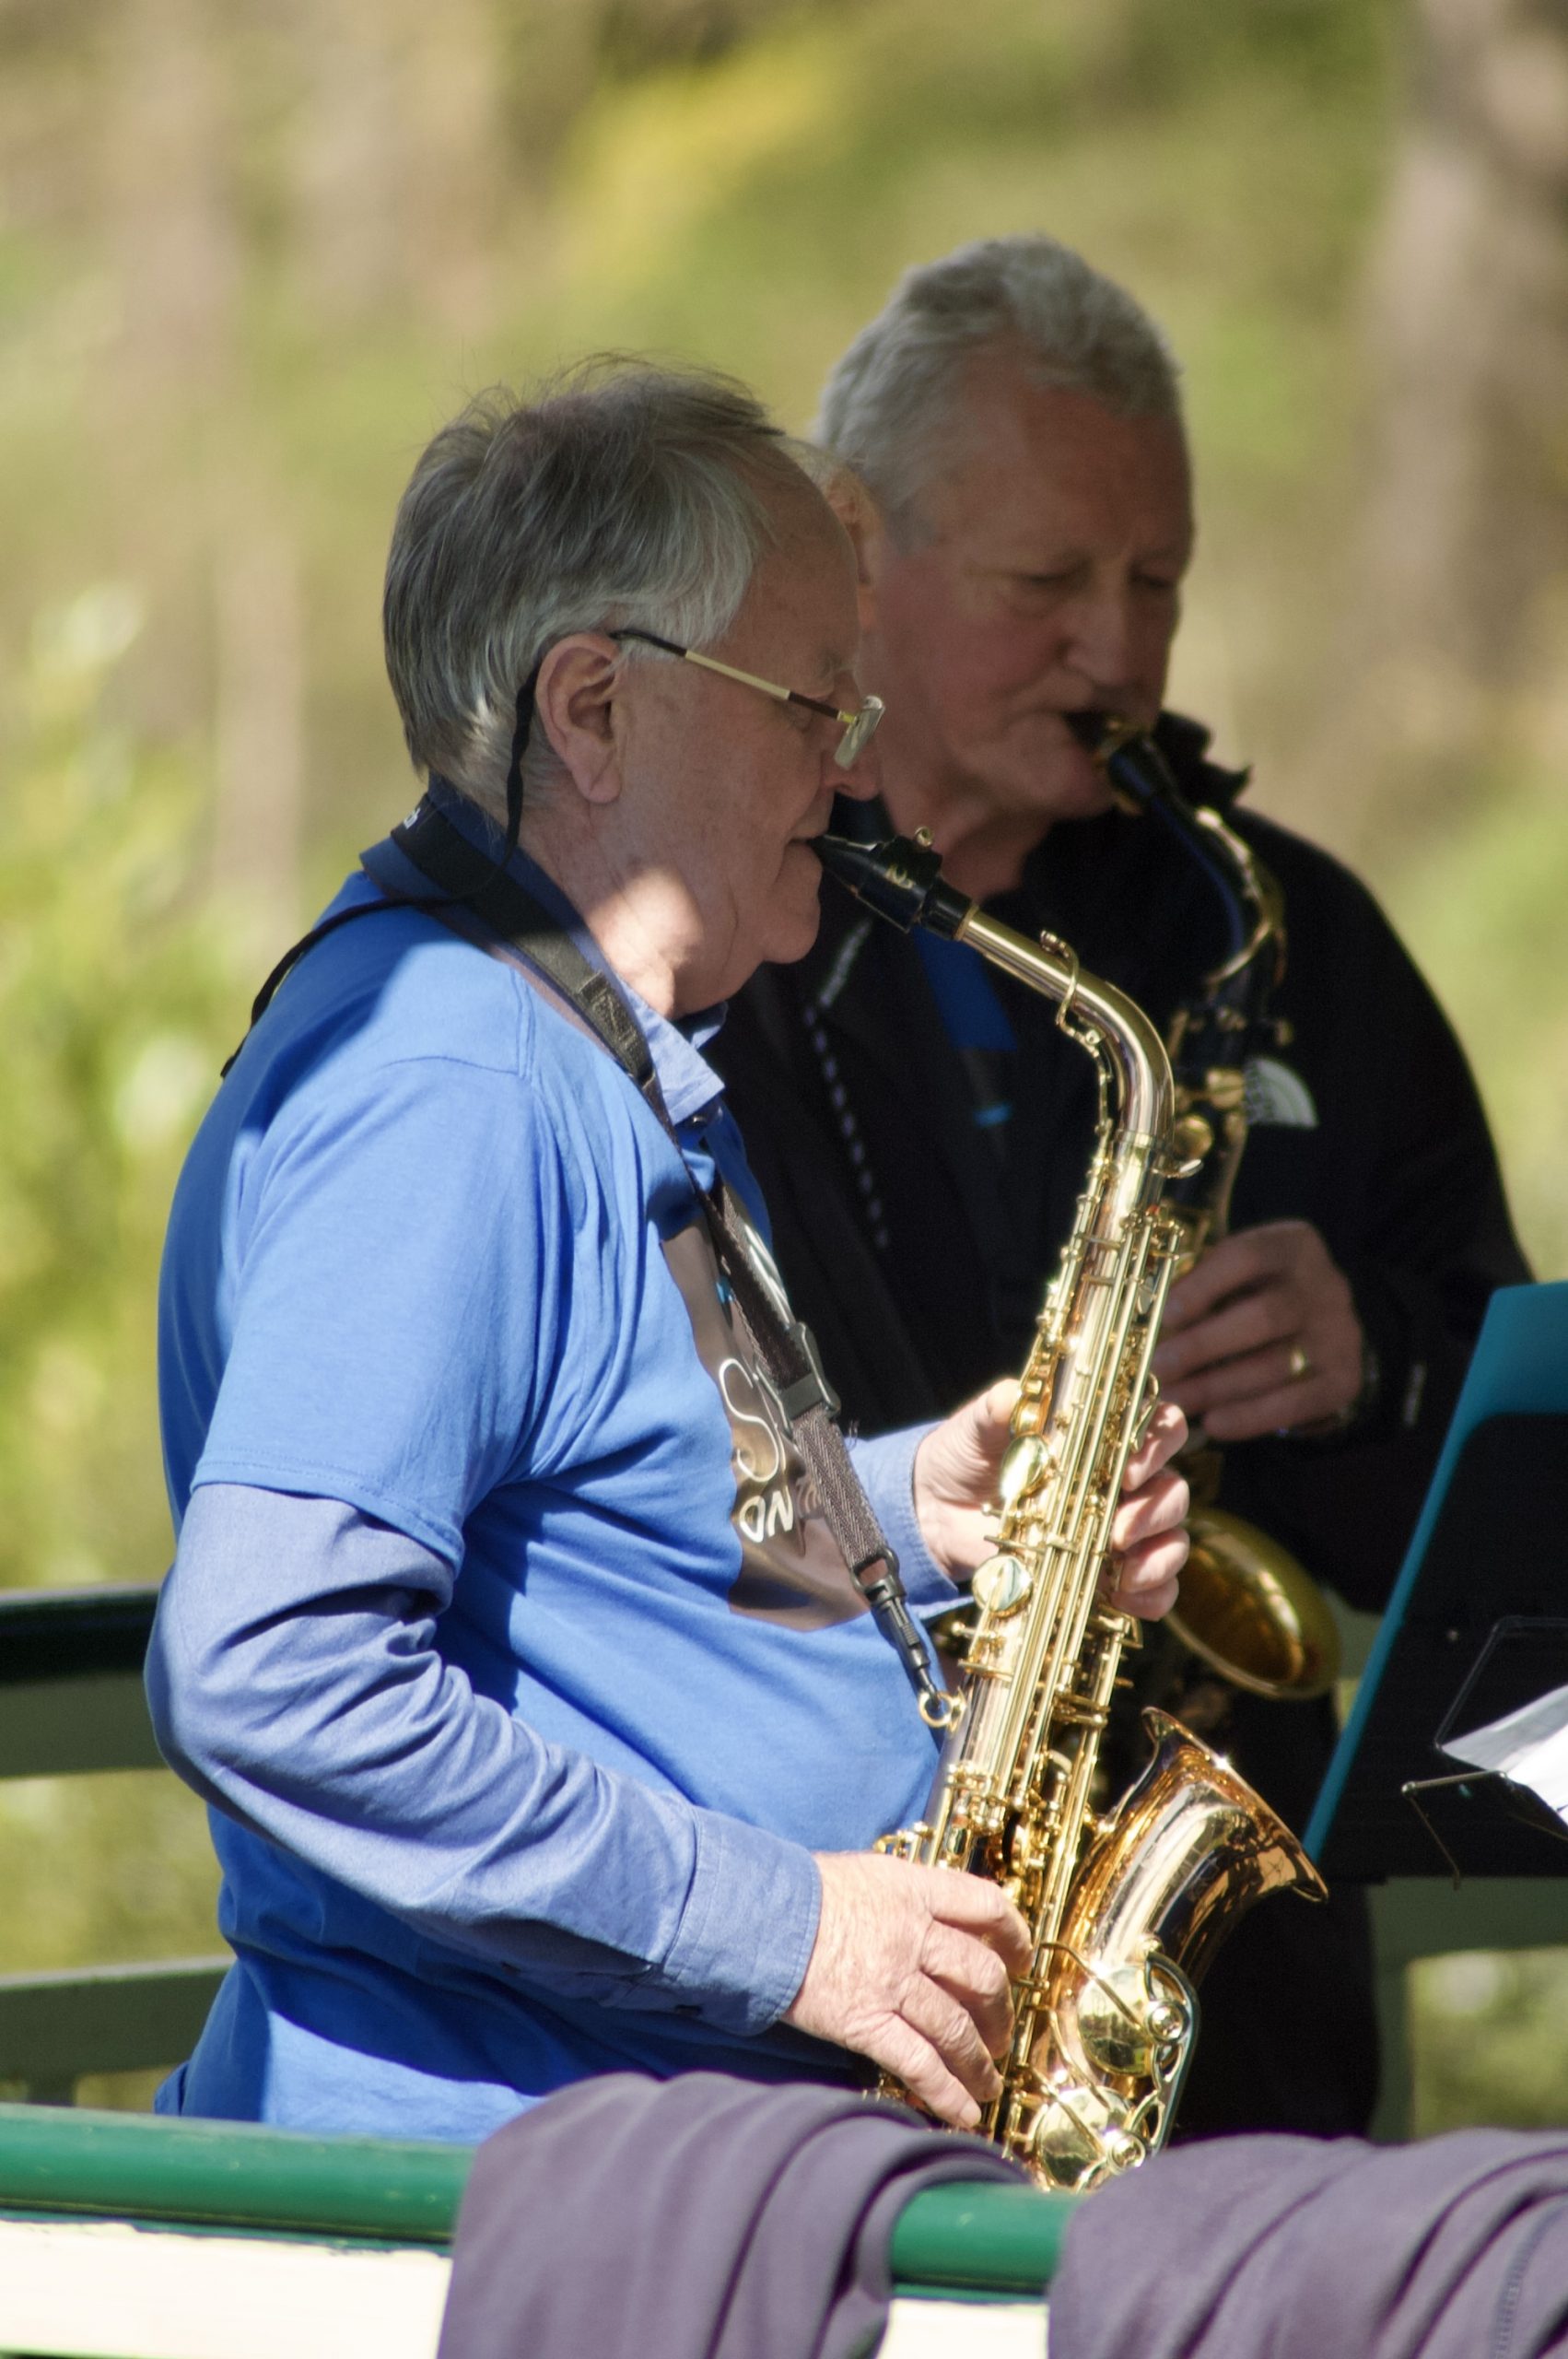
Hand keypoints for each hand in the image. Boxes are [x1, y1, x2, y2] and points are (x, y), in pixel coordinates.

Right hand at [783, 1851, 1031, 2127]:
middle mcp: (912, 1935)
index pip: (985, 1906)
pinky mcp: (866, 2022)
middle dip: (1000, 2011)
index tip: (1020, 1959)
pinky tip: (962, 2113)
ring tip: (987, 2084)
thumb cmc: (798, 1891)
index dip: (1013, 1935)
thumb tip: (926, 1923)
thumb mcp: (861, 1874)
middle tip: (1001, 2034)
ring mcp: (891, 1981)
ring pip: (957, 2028)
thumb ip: (900, 1898)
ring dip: (978, 2063)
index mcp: (913, 1890)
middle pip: (982, 1975)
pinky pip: (919, 2063)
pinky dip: (946, 2093)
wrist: (755, 1914)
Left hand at [912, 1382, 1188, 1619]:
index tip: (1128, 1470)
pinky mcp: (1110, 1575)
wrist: (938, 1511)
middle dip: (1156, 1510)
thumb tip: (1016, 1393)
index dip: (1159, 1446)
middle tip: (1117, 1529)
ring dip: (1159, 1556)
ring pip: (1173, 1540)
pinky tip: (1123, 1597)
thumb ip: (998, 1407)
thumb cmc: (968, 1456)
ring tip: (1121, 1567)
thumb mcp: (977, 1426)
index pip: (1161, 1429)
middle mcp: (1123, 1484)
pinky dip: (1153, 1596)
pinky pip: (1158, 1589)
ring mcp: (1121, 1532)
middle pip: (1173, 1489)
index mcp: (1104, 1440)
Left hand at [1151, 1221, 1363, 1442]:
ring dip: (1217, 1388)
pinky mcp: (1344, 1378)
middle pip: (1265, 1316)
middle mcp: (1325, 1286)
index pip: (1248, 1257)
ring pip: (1276, 1365)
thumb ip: (1203, 1289)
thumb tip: (1157, 1332)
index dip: (1203, 1286)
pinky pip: (1297, 1404)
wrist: (1322, 1326)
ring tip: (1174, 1401)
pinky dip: (1251, 1417)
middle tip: (1160, 1368)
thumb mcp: (1237, 1275)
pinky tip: (1214, 1423)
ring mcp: (1340, 1334)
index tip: (1166, 1315)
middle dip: (1204, 1346)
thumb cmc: (1260, 1293)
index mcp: (1293, 1246)